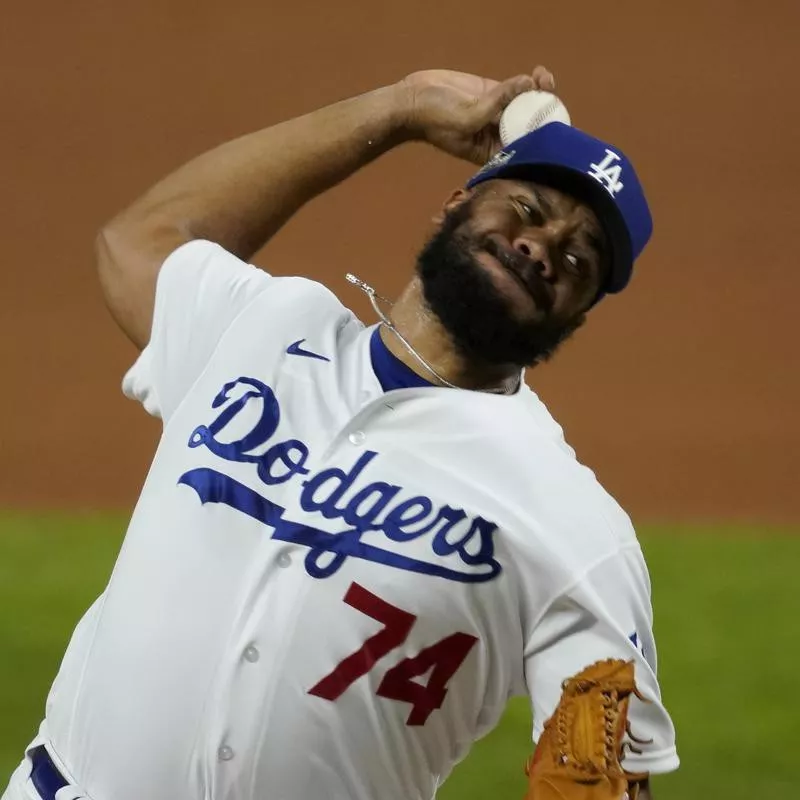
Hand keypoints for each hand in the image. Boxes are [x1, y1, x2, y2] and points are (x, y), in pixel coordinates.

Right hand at [397, 66, 555, 164]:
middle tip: (548, 91)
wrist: (412, 100)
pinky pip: (515, 89)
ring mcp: (496, 113)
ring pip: (525, 104)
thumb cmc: (434, 119)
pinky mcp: (492, 94)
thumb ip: (496, 104)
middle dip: (543, 109)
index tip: (551, 119)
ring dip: (538, 92)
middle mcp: (497, 135)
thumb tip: (525, 84)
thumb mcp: (466, 118)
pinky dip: (527, 81)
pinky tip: (537, 72)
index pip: (523, 146)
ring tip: (544, 77)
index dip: (541, 134)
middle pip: (528, 125)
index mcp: (492, 151)